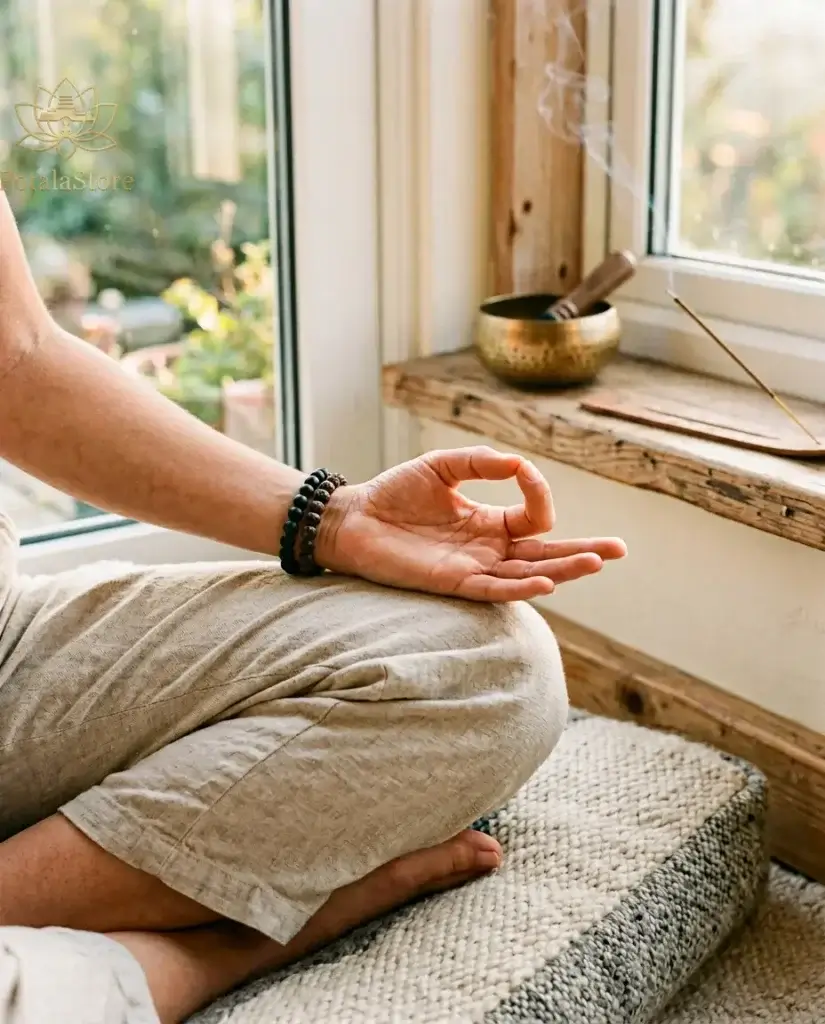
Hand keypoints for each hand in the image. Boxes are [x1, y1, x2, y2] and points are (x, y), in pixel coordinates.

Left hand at [317, 446, 626, 601]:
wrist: (353, 519)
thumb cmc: (394, 493)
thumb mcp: (442, 465)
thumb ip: (480, 461)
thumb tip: (519, 464)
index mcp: (490, 522)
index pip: (534, 515)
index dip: (538, 492)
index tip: (522, 471)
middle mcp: (488, 549)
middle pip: (545, 552)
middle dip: (583, 551)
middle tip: (619, 550)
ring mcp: (474, 567)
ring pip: (528, 573)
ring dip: (562, 569)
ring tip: (596, 562)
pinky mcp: (453, 582)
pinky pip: (494, 589)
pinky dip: (520, 587)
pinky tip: (546, 582)